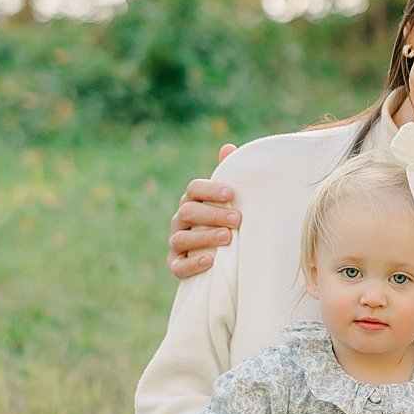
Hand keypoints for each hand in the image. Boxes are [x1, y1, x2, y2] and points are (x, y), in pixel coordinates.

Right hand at [168, 145, 240, 278]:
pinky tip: (209, 261)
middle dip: (213, 214)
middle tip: (238, 219)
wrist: (221, 255)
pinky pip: (178, 266)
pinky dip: (191, 264)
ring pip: (181, 238)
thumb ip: (228, 174)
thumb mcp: (229, 199)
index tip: (231, 194)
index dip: (210, 190)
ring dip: (204, 237)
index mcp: (192, 200)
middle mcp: (180, 220)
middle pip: (189, 212)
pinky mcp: (176, 265)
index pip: (194, 189)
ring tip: (228, 237)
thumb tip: (228, 147)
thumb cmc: (226, 219)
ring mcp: (176, 242)